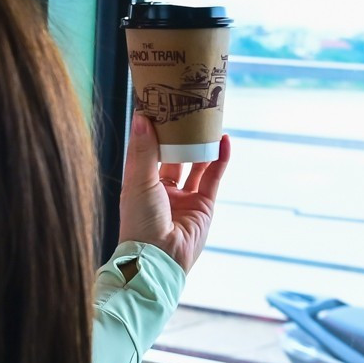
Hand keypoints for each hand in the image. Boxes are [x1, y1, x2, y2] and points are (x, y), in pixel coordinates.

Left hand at [117, 113, 229, 274]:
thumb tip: (142, 117)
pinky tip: (224, 141)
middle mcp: (163, 189)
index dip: (154, 130)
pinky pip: (213, 178)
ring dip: (202, 145)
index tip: (158, 105)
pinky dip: (220, 159)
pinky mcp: (204, 205)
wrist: (160, 257)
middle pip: (174, 155)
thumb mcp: (139, 182)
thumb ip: (144, 150)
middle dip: (181, 135)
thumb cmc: (140, 223)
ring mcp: (185, 197)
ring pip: (196, 165)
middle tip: (187, 109)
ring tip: (209, 122)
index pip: (148, 150)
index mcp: (141, 184)